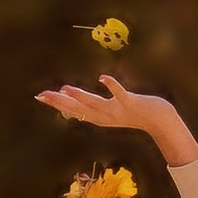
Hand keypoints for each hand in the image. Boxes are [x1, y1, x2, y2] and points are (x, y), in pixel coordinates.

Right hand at [36, 75, 197, 167]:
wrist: (158, 119)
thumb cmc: (133, 113)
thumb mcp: (108, 113)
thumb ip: (90, 108)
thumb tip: (70, 104)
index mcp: (98, 117)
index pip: (73, 111)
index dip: (56, 104)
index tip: (39, 96)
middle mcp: (104, 116)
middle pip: (79, 109)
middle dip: (60, 102)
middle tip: (42, 94)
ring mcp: (117, 110)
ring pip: (95, 103)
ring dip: (80, 96)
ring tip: (65, 88)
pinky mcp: (131, 102)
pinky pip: (120, 94)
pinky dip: (112, 86)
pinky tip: (103, 77)